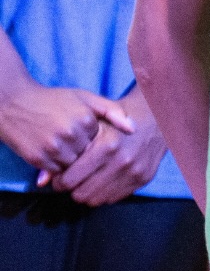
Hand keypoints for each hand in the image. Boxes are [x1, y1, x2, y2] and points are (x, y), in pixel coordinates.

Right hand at [0, 77, 132, 175]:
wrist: (15, 103)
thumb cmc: (54, 99)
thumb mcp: (84, 98)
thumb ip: (111, 110)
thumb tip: (134, 129)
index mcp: (85, 118)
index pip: (101, 141)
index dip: (93, 138)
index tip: (85, 131)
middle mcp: (71, 134)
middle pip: (88, 156)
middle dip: (83, 151)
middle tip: (72, 140)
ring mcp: (54, 148)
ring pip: (73, 167)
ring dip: (70, 161)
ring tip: (61, 145)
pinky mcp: (38, 159)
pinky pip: (55, 172)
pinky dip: (55, 167)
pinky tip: (51, 151)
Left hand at [48, 87, 166, 205]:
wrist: (157, 115)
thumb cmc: (119, 116)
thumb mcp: (94, 122)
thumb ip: (67, 149)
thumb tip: (42, 181)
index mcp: (107, 144)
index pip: (71, 180)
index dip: (60, 181)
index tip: (60, 176)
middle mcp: (121, 161)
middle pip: (81, 194)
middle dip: (73, 189)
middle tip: (71, 180)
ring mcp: (134, 171)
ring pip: (97, 199)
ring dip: (88, 192)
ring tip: (87, 180)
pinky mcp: (143, 178)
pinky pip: (114, 198)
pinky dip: (105, 192)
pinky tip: (104, 178)